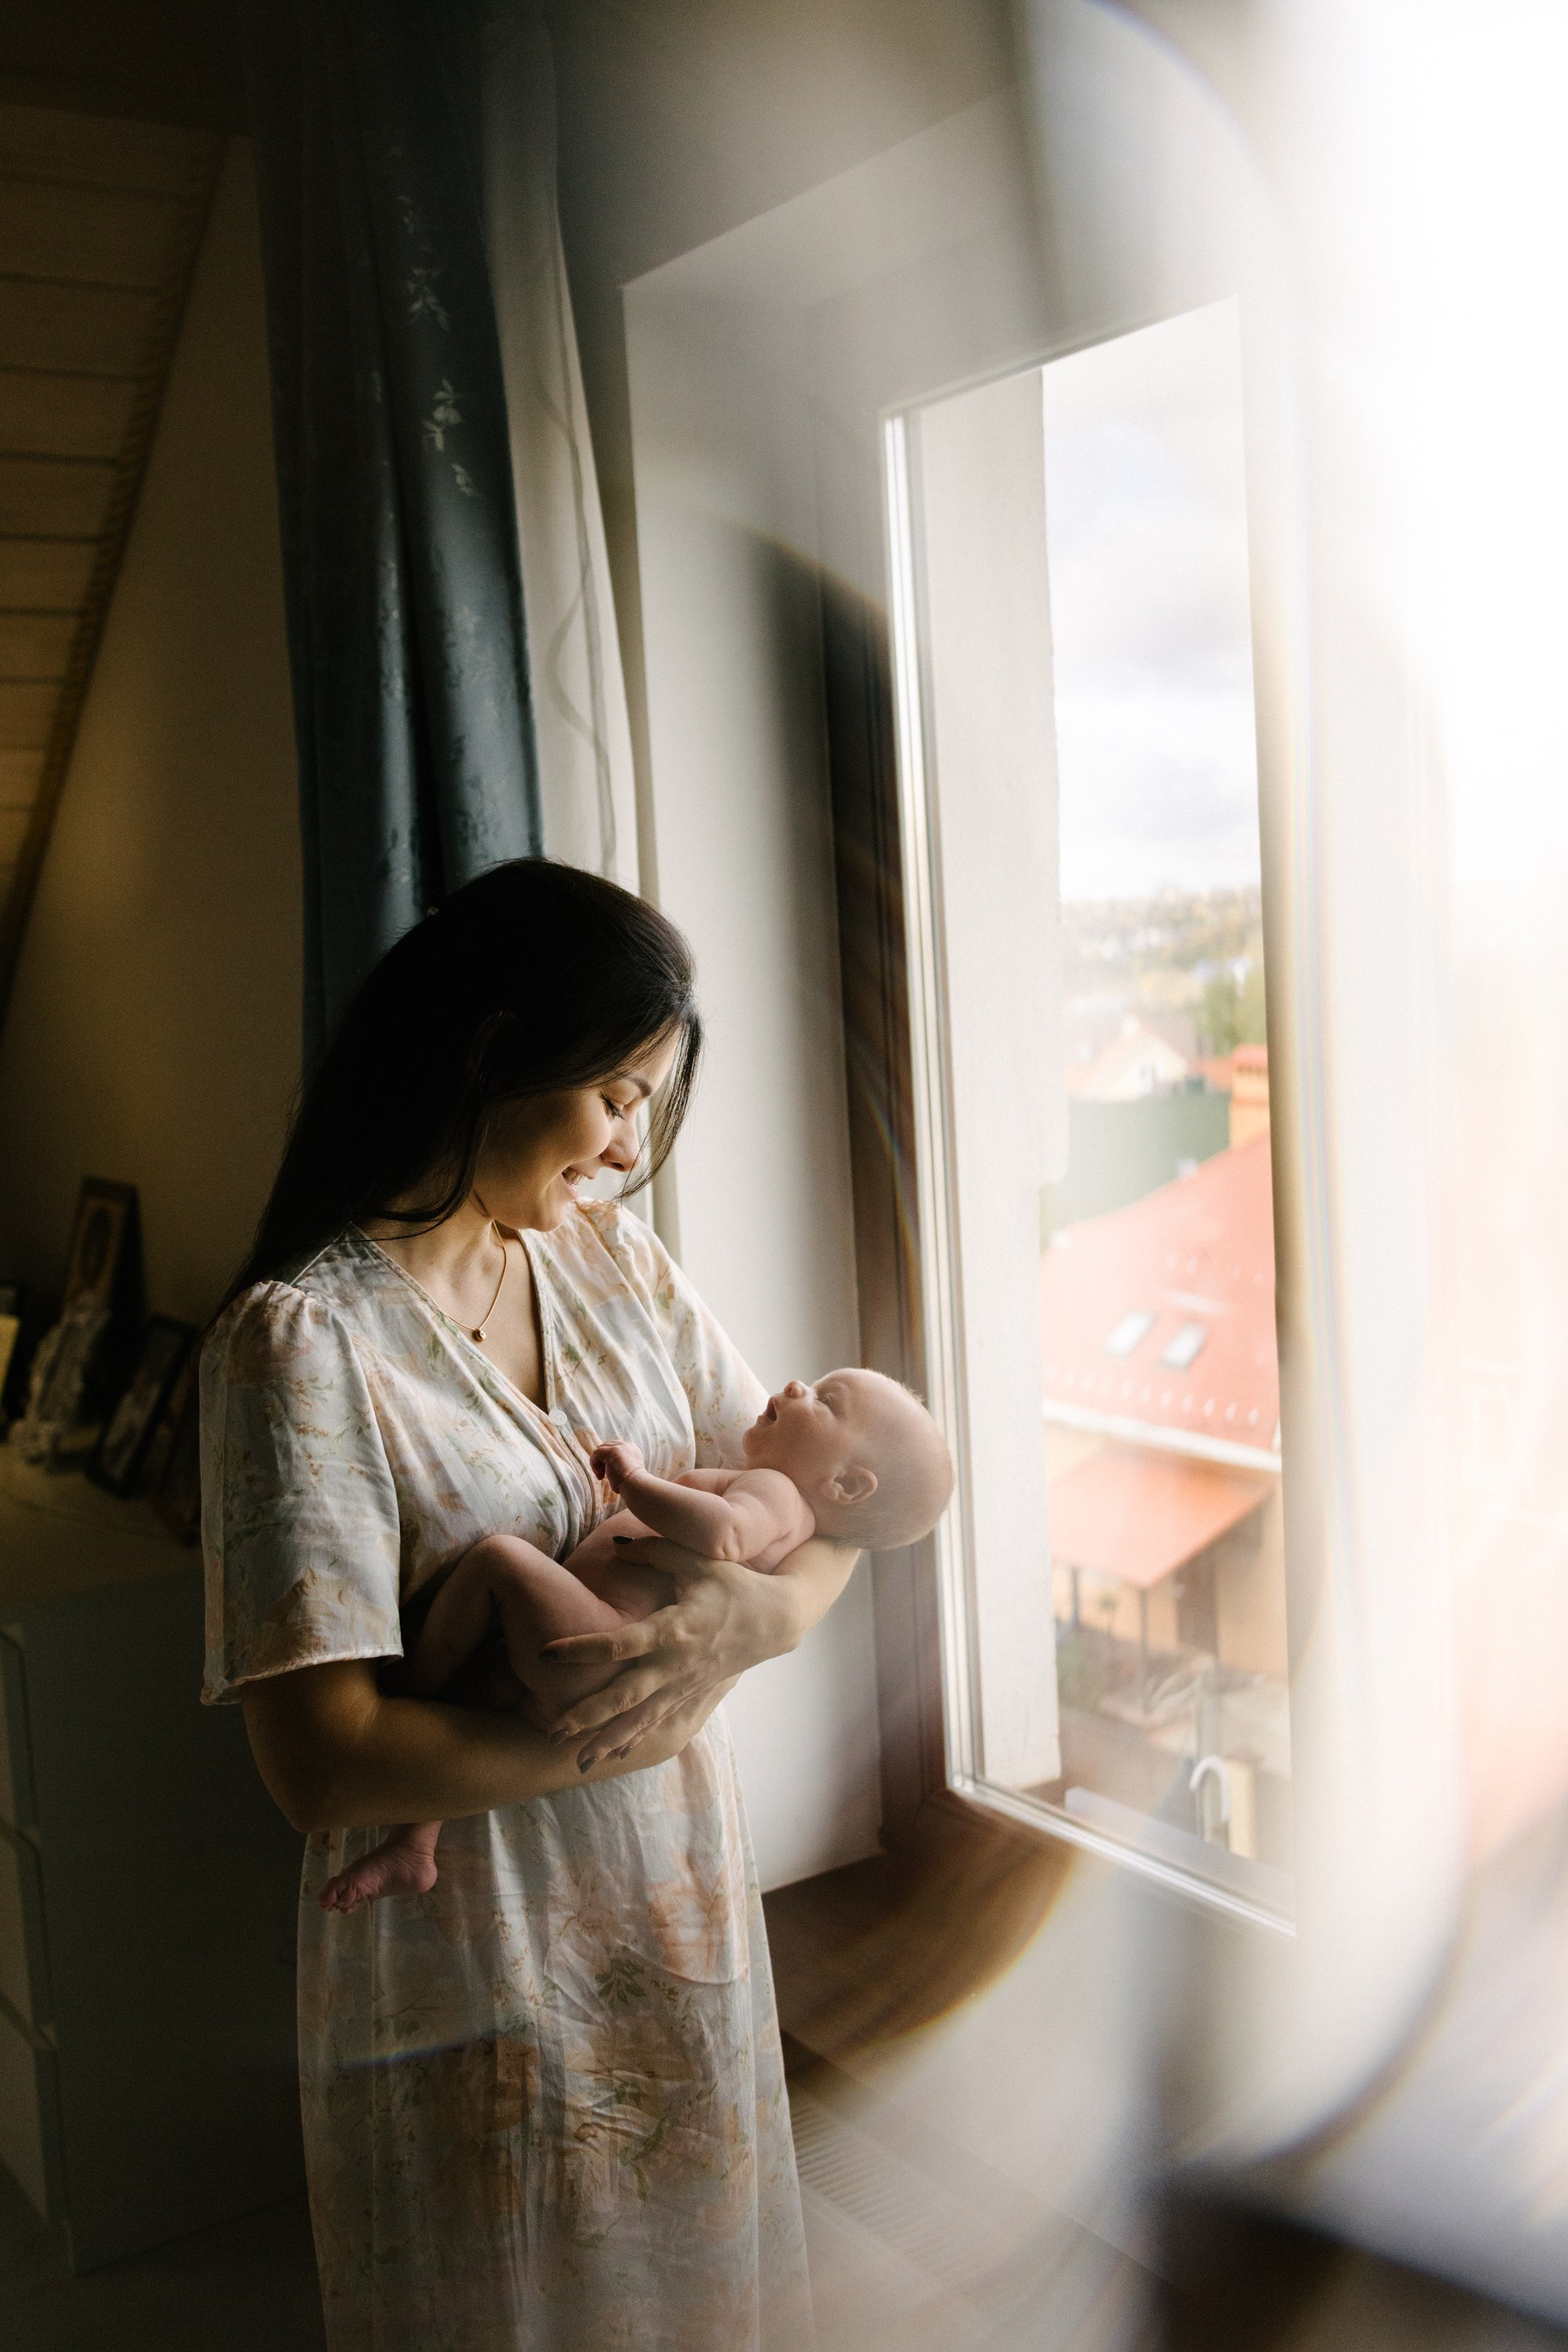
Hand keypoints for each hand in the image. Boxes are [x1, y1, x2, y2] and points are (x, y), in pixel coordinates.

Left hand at [542, 1536, 826, 1769]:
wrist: (776, 1621)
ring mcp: (684, 1685)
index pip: (620, 1643)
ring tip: (576, 1760)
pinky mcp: (690, 1694)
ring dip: (607, 1739)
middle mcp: (676, 1664)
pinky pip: (658, 1721)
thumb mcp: (698, 1559)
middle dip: (588, 1715)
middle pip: (626, 1696)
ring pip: (640, 1718)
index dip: (581, 1649)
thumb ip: (655, 1550)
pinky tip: (611, 1753)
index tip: (546, 1652)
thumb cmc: (734, 1585)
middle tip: (552, 1730)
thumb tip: (614, 1545)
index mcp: (674, 1629)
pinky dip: (634, 1738)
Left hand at [589, 1438, 643, 1491]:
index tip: (608, 1472)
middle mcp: (626, 1445)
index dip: (607, 1459)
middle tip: (602, 1475)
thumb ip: (620, 1463)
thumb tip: (606, 1465)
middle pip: (606, 1447)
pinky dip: (594, 1464)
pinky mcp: (612, 1451)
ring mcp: (619, 1447)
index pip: (614, 1447)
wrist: (635, 1485)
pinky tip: (600, 1474)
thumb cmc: (630, 1484)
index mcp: (632, 1449)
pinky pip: (596, 1453)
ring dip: (597, 1463)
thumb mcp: (627, 1470)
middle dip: (601, 1460)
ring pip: (599, 1450)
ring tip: (601, 1476)